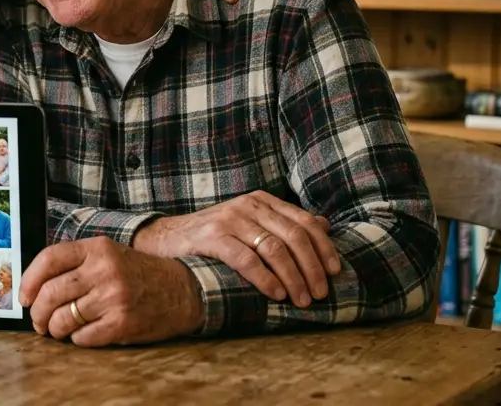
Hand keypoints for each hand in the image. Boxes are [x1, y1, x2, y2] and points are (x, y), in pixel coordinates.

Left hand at [20, 237, 204, 345]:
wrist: (181, 290)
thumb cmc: (137, 274)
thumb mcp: (108, 255)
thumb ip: (75, 264)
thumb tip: (35, 287)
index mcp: (97, 248)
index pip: (49, 259)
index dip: (29, 280)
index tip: (25, 297)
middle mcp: (104, 270)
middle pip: (50, 293)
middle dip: (37, 313)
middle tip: (39, 322)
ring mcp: (113, 297)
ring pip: (63, 319)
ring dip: (55, 329)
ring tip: (59, 330)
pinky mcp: (122, 323)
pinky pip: (82, 337)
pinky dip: (77, 339)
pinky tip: (84, 334)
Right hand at [131, 191, 338, 306]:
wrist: (166, 239)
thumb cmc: (213, 237)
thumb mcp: (251, 224)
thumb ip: (283, 223)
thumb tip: (323, 225)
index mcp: (261, 201)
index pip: (304, 221)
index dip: (323, 248)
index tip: (335, 272)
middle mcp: (248, 205)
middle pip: (293, 236)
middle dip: (311, 267)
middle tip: (320, 293)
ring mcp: (229, 219)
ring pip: (274, 248)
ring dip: (292, 278)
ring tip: (301, 299)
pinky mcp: (212, 237)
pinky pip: (246, 259)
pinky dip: (265, 278)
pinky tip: (276, 293)